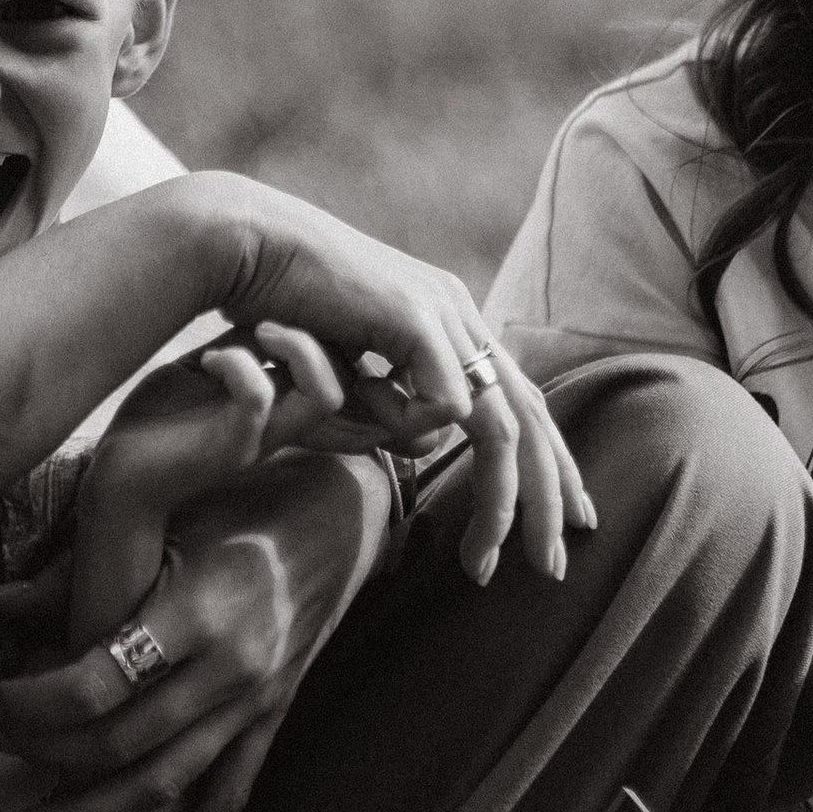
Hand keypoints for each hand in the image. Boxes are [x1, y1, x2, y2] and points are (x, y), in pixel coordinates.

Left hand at [0, 448, 389, 811]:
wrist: (342, 516)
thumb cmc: (241, 499)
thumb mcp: (165, 515)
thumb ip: (82, 568)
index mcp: (199, 610)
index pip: (98, 683)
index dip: (33, 702)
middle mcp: (231, 667)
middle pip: (120, 742)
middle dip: (46, 754)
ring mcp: (255, 701)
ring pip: (164, 782)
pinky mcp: (272, 717)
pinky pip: (232, 794)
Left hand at [63, 330, 347, 645]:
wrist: (117, 479)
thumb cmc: (156, 427)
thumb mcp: (206, 376)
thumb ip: (239, 351)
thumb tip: (260, 313)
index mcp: (276, 410)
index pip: (337, 376)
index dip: (330, 342)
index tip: (281, 313)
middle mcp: (278, 426)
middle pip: (344, 383)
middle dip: (317, 337)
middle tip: (265, 323)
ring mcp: (259, 439)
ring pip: (325, 394)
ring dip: (296, 349)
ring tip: (257, 334)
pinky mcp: (231, 449)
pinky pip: (259, 398)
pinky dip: (238, 365)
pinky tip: (208, 361)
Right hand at [202, 176, 591, 585]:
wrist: (248, 248)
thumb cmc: (282, 309)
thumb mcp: (354, 374)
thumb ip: (395, 411)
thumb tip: (433, 448)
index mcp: (453, 322)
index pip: (525, 403)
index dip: (551, 465)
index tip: (564, 520)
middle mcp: (460, 315)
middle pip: (533, 417)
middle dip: (550, 496)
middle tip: (553, 563)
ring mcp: (444, 313)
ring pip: (503, 425)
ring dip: (503, 500)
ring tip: (484, 561)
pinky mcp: (416, 317)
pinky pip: (445, 403)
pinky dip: (418, 437)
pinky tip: (378, 439)